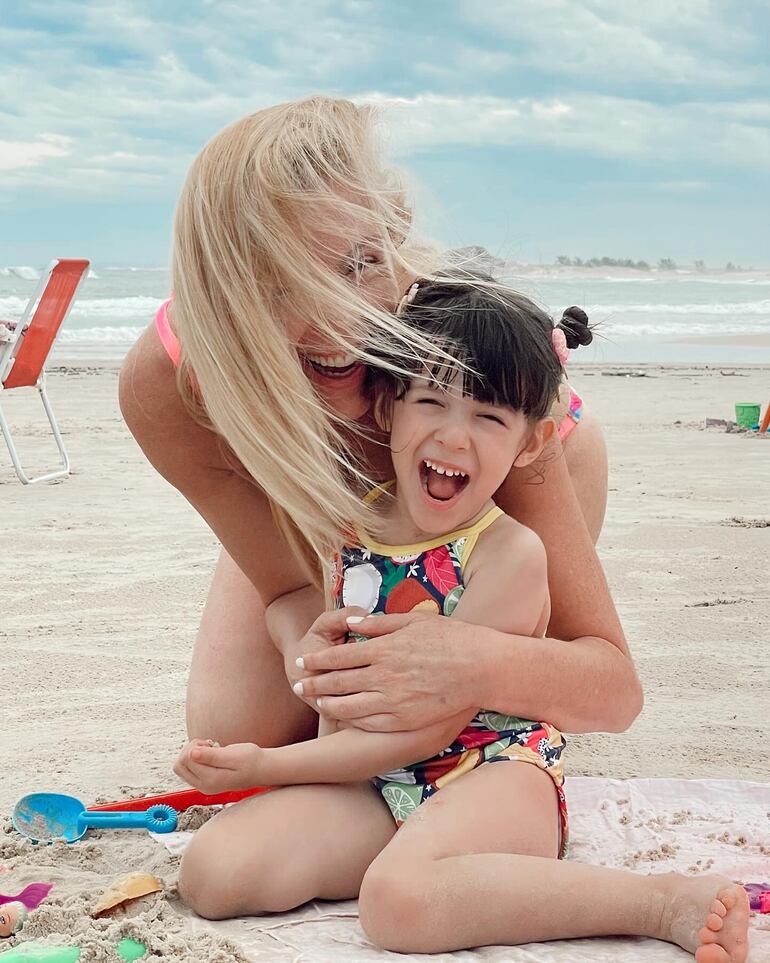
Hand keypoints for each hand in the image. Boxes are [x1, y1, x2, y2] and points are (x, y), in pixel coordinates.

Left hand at [173, 738, 265, 792]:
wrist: (261, 768)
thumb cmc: (250, 760)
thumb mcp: (233, 755)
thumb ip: (212, 756)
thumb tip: (192, 754)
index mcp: (210, 780)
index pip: (187, 759)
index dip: (196, 746)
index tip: (211, 744)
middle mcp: (204, 786)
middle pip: (180, 765)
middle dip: (190, 749)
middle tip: (209, 745)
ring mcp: (203, 785)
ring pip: (181, 767)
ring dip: (191, 753)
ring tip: (209, 750)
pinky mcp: (204, 781)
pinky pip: (188, 769)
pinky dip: (195, 758)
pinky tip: (209, 755)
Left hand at [294, 612, 480, 731]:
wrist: (482, 668)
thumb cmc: (452, 639)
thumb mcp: (414, 622)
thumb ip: (380, 624)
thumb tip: (352, 623)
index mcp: (384, 649)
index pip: (339, 656)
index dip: (316, 659)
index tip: (301, 660)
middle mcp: (383, 676)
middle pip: (337, 682)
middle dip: (313, 682)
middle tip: (298, 684)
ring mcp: (393, 701)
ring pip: (348, 705)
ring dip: (328, 702)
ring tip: (315, 700)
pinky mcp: (404, 720)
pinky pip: (369, 722)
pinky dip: (351, 719)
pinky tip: (343, 716)